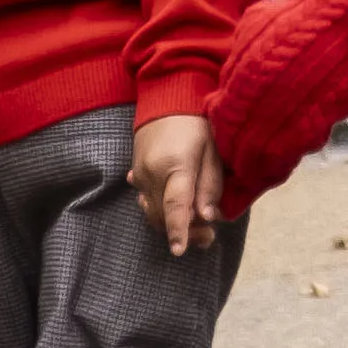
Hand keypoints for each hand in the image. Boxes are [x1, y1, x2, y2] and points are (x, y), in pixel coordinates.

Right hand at [130, 113, 223, 255]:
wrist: (166, 97)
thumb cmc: (197, 121)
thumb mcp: (212, 148)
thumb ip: (210, 184)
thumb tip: (209, 217)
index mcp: (174, 165)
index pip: (175, 205)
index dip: (179, 230)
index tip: (180, 251)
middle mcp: (151, 172)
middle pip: (162, 215)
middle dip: (183, 232)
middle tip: (208, 237)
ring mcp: (139, 173)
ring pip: (151, 212)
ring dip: (171, 224)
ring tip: (195, 228)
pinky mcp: (135, 172)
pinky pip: (145, 200)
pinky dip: (159, 211)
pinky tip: (174, 212)